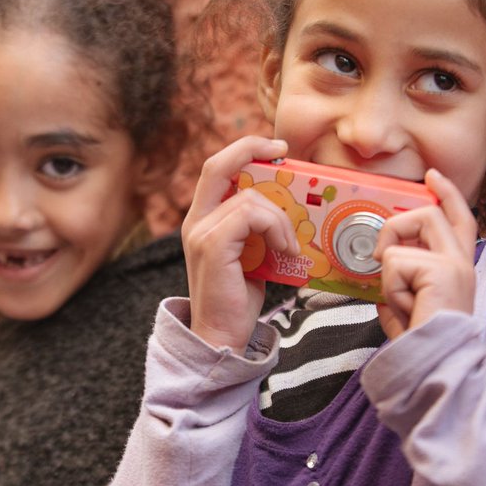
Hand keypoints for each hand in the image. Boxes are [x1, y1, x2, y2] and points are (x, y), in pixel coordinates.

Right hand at [181, 136, 296, 351]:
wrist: (222, 337)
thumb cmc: (239, 299)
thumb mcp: (252, 253)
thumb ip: (257, 227)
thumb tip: (289, 205)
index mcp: (202, 220)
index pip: (216, 168)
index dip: (244, 149)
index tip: (276, 148)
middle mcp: (195, 221)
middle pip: (218, 165)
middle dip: (253, 149)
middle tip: (285, 152)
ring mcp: (200, 232)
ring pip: (249, 198)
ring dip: (281, 218)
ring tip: (291, 246)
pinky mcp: (212, 245)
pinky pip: (251, 216)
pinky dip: (276, 229)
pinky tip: (285, 252)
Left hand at [373, 168, 477, 340]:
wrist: (434, 367)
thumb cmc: (421, 346)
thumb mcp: (404, 311)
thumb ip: (396, 290)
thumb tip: (378, 281)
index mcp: (457, 269)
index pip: (460, 219)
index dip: (448, 194)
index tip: (432, 176)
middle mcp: (463, 263)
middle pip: (431, 212)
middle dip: (396, 226)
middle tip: (381, 256)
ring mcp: (456, 265)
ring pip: (411, 230)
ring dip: (391, 265)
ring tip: (399, 298)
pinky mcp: (444, 271)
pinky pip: (397, 261)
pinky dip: (391, 286)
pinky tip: (405, 307)